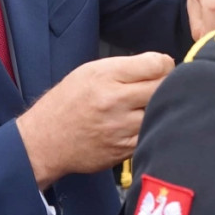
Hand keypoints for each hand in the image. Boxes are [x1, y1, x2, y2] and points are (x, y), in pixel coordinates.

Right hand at [16, 52, 173, 188]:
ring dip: (162, 109)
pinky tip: (142, 123)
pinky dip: (152, 128)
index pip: (156, 64)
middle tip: (163, 86)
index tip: (161, 68)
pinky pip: (151, 135)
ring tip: (151, 105)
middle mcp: (114, 101)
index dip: (165, 64)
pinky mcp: (123, 149)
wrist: (46, 140)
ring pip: (160, 114)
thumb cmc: (68, 101)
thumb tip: (161, 66)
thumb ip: (125, 67)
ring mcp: (120, 128)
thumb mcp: (90, 71)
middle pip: (164, 88)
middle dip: (168, 85)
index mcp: (106, 76)